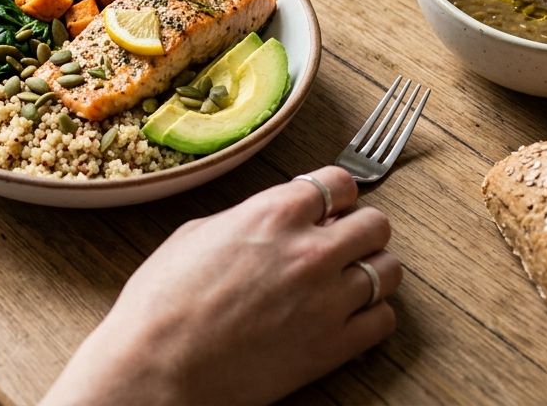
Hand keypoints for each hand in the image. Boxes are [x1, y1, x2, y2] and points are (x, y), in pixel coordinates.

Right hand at [42, 167, 399, 405]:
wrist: (158, 365)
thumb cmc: (163, 301)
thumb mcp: (198, 233)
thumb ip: (249, 219)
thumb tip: (274, 220)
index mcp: (273, 213)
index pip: (339, 182)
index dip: (337, 193)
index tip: (330, 205)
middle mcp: (310, 250)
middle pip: (375, 224)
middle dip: (360, 230)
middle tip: (343, 243)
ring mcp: (326, 300)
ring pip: (388, 271)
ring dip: (371, 271)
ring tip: (347, 281)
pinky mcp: (332, 347)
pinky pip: (383, 321)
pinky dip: (371, 316)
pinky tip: (347, 317)